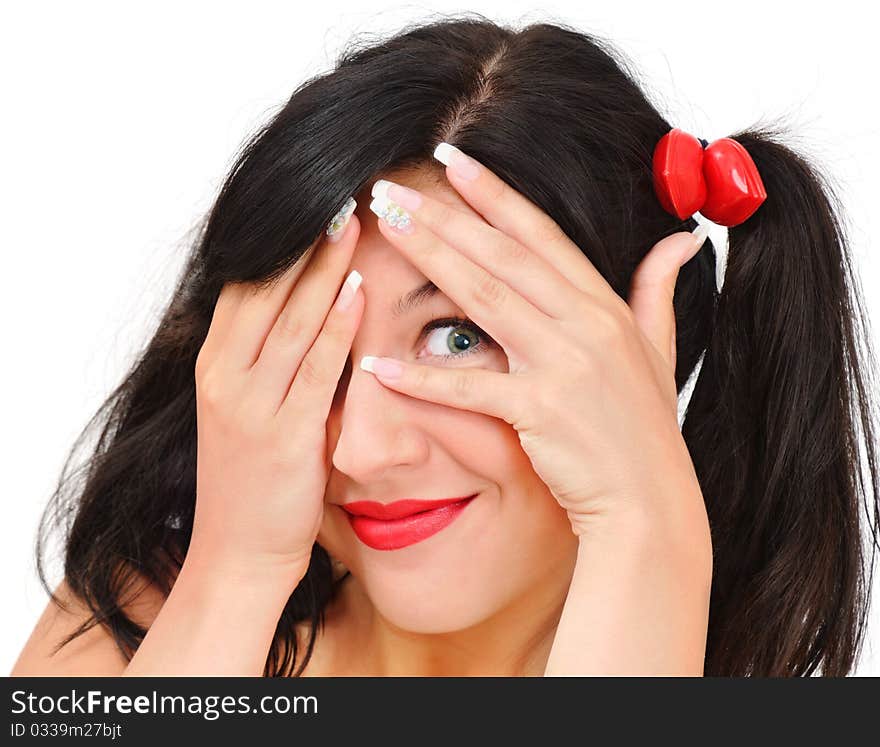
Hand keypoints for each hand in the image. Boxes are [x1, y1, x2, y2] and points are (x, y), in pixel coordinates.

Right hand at [189, 213, 363, 580]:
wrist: (238, 551)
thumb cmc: (253, 478)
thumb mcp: (248, 409)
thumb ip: (269, 361)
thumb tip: (307, 310)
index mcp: (215, 363)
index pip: (246, 285)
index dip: (280, 241)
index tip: (313, 202)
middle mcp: (224, 375)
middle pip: (265, 290)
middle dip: (303, 240)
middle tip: (339, 192)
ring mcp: (249, 404)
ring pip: (290, 320)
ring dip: (323, 268)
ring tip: (352, 221)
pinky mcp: (281, 435)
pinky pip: (313, 369)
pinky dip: (336, 326)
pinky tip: (357, 289)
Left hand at [363, 148, 709, 535]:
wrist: (649, 500)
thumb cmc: (643, 428)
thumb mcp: (660, 349)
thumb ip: (658, 289)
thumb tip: (682, 238)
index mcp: (603, 306)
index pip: (541, 235)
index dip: (495, 194)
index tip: (454, 159)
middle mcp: (584, 324)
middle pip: (503, 256)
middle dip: (445, 217)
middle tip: (392, 190)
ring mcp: (563, 365)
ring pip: (485, 298)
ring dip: (430, 259)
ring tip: (386, 230)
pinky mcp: (540, 411)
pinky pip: (470, 387)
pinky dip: (422, 378)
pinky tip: (378, 364)